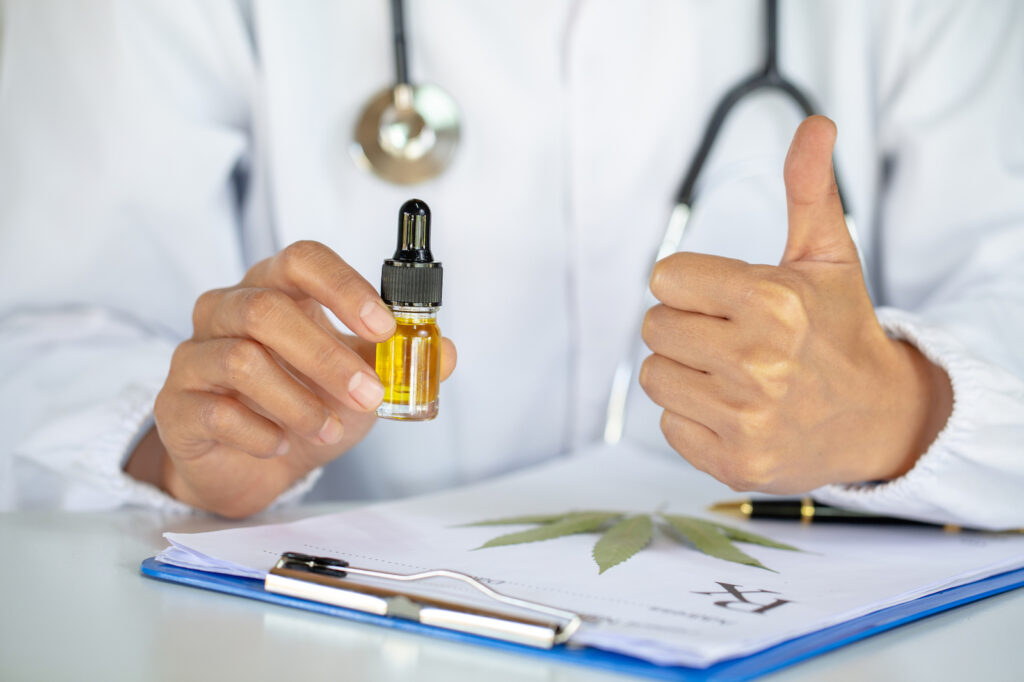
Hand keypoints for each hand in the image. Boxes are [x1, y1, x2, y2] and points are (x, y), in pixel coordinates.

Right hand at [130, 241, 455, 516]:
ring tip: (330, 431)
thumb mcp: (361, 382)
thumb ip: (400, 364)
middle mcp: (228, 310)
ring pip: (240, 360)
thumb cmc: (306, 404)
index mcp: (276, 289)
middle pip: (267, 310)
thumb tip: (445, 352)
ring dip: (299, 401)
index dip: (343, 287)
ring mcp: (195, 355)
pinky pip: (216, 411)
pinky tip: (282, 444)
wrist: (252, 463)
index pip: (303, 259)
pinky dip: (261, 432)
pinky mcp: (176, 405)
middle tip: (369, 396)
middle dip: (327, 356)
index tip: (383, 327)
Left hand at [639, 116, 951, 492]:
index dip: (691, 285)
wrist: (878, 419)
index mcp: (771, 301)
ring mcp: (746, 417)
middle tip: (733, 338)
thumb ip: (809, 190)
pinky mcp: (735, 462)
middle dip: (687, 327)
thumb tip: (814, 125)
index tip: (725, 299)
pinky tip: (736, 411)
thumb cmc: (841, 332)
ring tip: (734, 375)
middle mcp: (757, 361)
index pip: (664, 278)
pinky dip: (694, 417)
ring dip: (685, 372)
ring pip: (654, 376)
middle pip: (654, 327)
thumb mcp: (829, 258)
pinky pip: (668, 424)